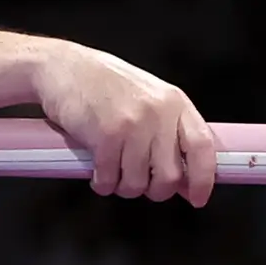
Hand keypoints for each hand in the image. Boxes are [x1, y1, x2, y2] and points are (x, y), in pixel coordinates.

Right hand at [33, 42, 216, 205]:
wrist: (62, 66)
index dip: (203, 179)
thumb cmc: (104, 85)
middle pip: (170, 177)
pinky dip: (103, 183)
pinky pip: (110, 179)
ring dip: (124, 187)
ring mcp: (133, 123)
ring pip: (138, 183)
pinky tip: (98, 171)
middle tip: (138, 181)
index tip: (197, 198)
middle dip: (153, 190)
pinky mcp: (106, 134)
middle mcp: (158, 112)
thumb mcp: (149, 101)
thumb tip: (187, 183)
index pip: (202, 148)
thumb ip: (170, 137)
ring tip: (114, 171)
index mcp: (175, 102)